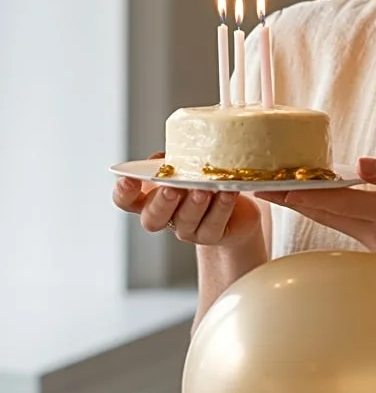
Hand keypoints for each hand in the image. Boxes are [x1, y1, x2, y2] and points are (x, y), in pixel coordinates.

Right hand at [112, 160, 261, 247]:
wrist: (236, 203)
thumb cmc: (203, 178)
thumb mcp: (185, 163)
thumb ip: (172, 160)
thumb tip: (168, 158)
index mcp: (150, 197)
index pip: (126, 200)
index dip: (123, 193)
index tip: (128, 179)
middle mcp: (165, 216)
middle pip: (152, 219)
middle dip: (161, 203)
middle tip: (171, 189)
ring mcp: (186, 229)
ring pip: (185, 221)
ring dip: (194, 204)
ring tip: (204, 188)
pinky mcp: (211, 235)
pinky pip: (213, 224)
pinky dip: (221, 207)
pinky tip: (227, 192)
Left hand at [257, 157, 375, 291]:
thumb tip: (362, 163)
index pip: (336, 202)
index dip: (302, 192)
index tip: (273, 184)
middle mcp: (374, 234)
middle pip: (322, 213)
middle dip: (287, 199)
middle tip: (255, 185)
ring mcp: (371, 245)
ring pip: (327, 221)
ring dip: (299, 205)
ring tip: (271, 190)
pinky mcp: (373, 249)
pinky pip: (340, 226)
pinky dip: (320, 211)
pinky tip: (306, 200)